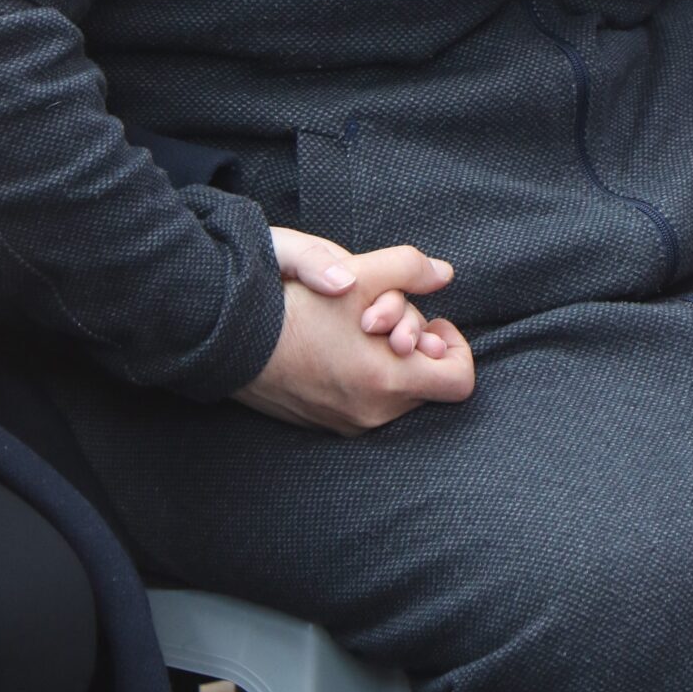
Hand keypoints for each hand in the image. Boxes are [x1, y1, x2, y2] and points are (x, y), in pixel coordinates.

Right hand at [234, 243, 475, 435]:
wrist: (233, 340)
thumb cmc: (297, 307)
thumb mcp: (358, 274)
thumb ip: (409, 268)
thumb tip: (444, 273)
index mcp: (388, 382)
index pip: (459, 381)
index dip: (457, 346)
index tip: (435, 320)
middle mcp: (373, 413)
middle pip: (427, 383)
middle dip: (419, 346)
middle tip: (393, 316)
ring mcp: (349, 423)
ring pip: (397, 392)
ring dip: (392, 360)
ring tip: (364, 326)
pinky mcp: (326, 423)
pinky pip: (368, 402)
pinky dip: (369, 376)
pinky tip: (344, 345)